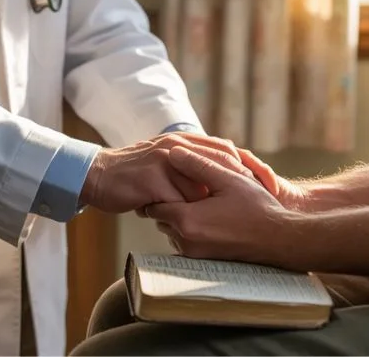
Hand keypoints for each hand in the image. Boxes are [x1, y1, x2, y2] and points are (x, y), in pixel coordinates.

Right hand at [79, 133, 255, 213]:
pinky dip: (186, 214)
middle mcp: (178, 145)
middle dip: (245, 184)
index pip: (227, 150)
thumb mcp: (167, 165)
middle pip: (222, 163)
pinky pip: (178, 199)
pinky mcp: (152, 177)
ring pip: (201, 186)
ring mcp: (165, 159)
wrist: (97, 177)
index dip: (250, 168)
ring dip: (210, 206)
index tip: (271, 186)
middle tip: (262, 201)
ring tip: (222, 224)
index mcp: (185, 142)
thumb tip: (219, 183)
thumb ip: (191, 168)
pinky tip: (191, 227)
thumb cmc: (134, 177)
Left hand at [145, 146, 302, 269]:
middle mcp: (185, 240)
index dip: (159, 190)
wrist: (279, 240)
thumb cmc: (257, 208)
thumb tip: (173, 152)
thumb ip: (198, 164)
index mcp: (187, 220)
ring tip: (198, 201)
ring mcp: (193, 253)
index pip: (154, 205)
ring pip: (171, 230)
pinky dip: (189, 229)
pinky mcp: (203, 260)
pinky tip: (207, 216)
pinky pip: (184, 241)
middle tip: (182, 187)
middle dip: (168, 202)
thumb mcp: (229, 178)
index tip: (167, 179)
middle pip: (160, 218)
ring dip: (179, 216)